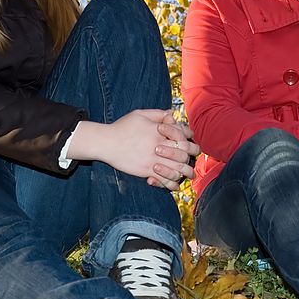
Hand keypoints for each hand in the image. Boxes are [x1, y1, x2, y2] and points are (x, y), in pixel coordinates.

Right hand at [67, 109, 199, 190]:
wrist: (106, 142)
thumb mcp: (140, 114)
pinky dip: (172, 184)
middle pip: (184, 153)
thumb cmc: (122, 127)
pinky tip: (175, 185)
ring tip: (188, 173)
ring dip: (185, 172)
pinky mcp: (146, 172)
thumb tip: (172, 114)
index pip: (183, 135)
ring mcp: (154, 161)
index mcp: (160, 132)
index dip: (188, 137)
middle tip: (193, 156)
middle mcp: (159, 147)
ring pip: (178, 169)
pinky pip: (164, 181)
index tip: (187, 139)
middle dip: (192, 154)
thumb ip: (157, 113)